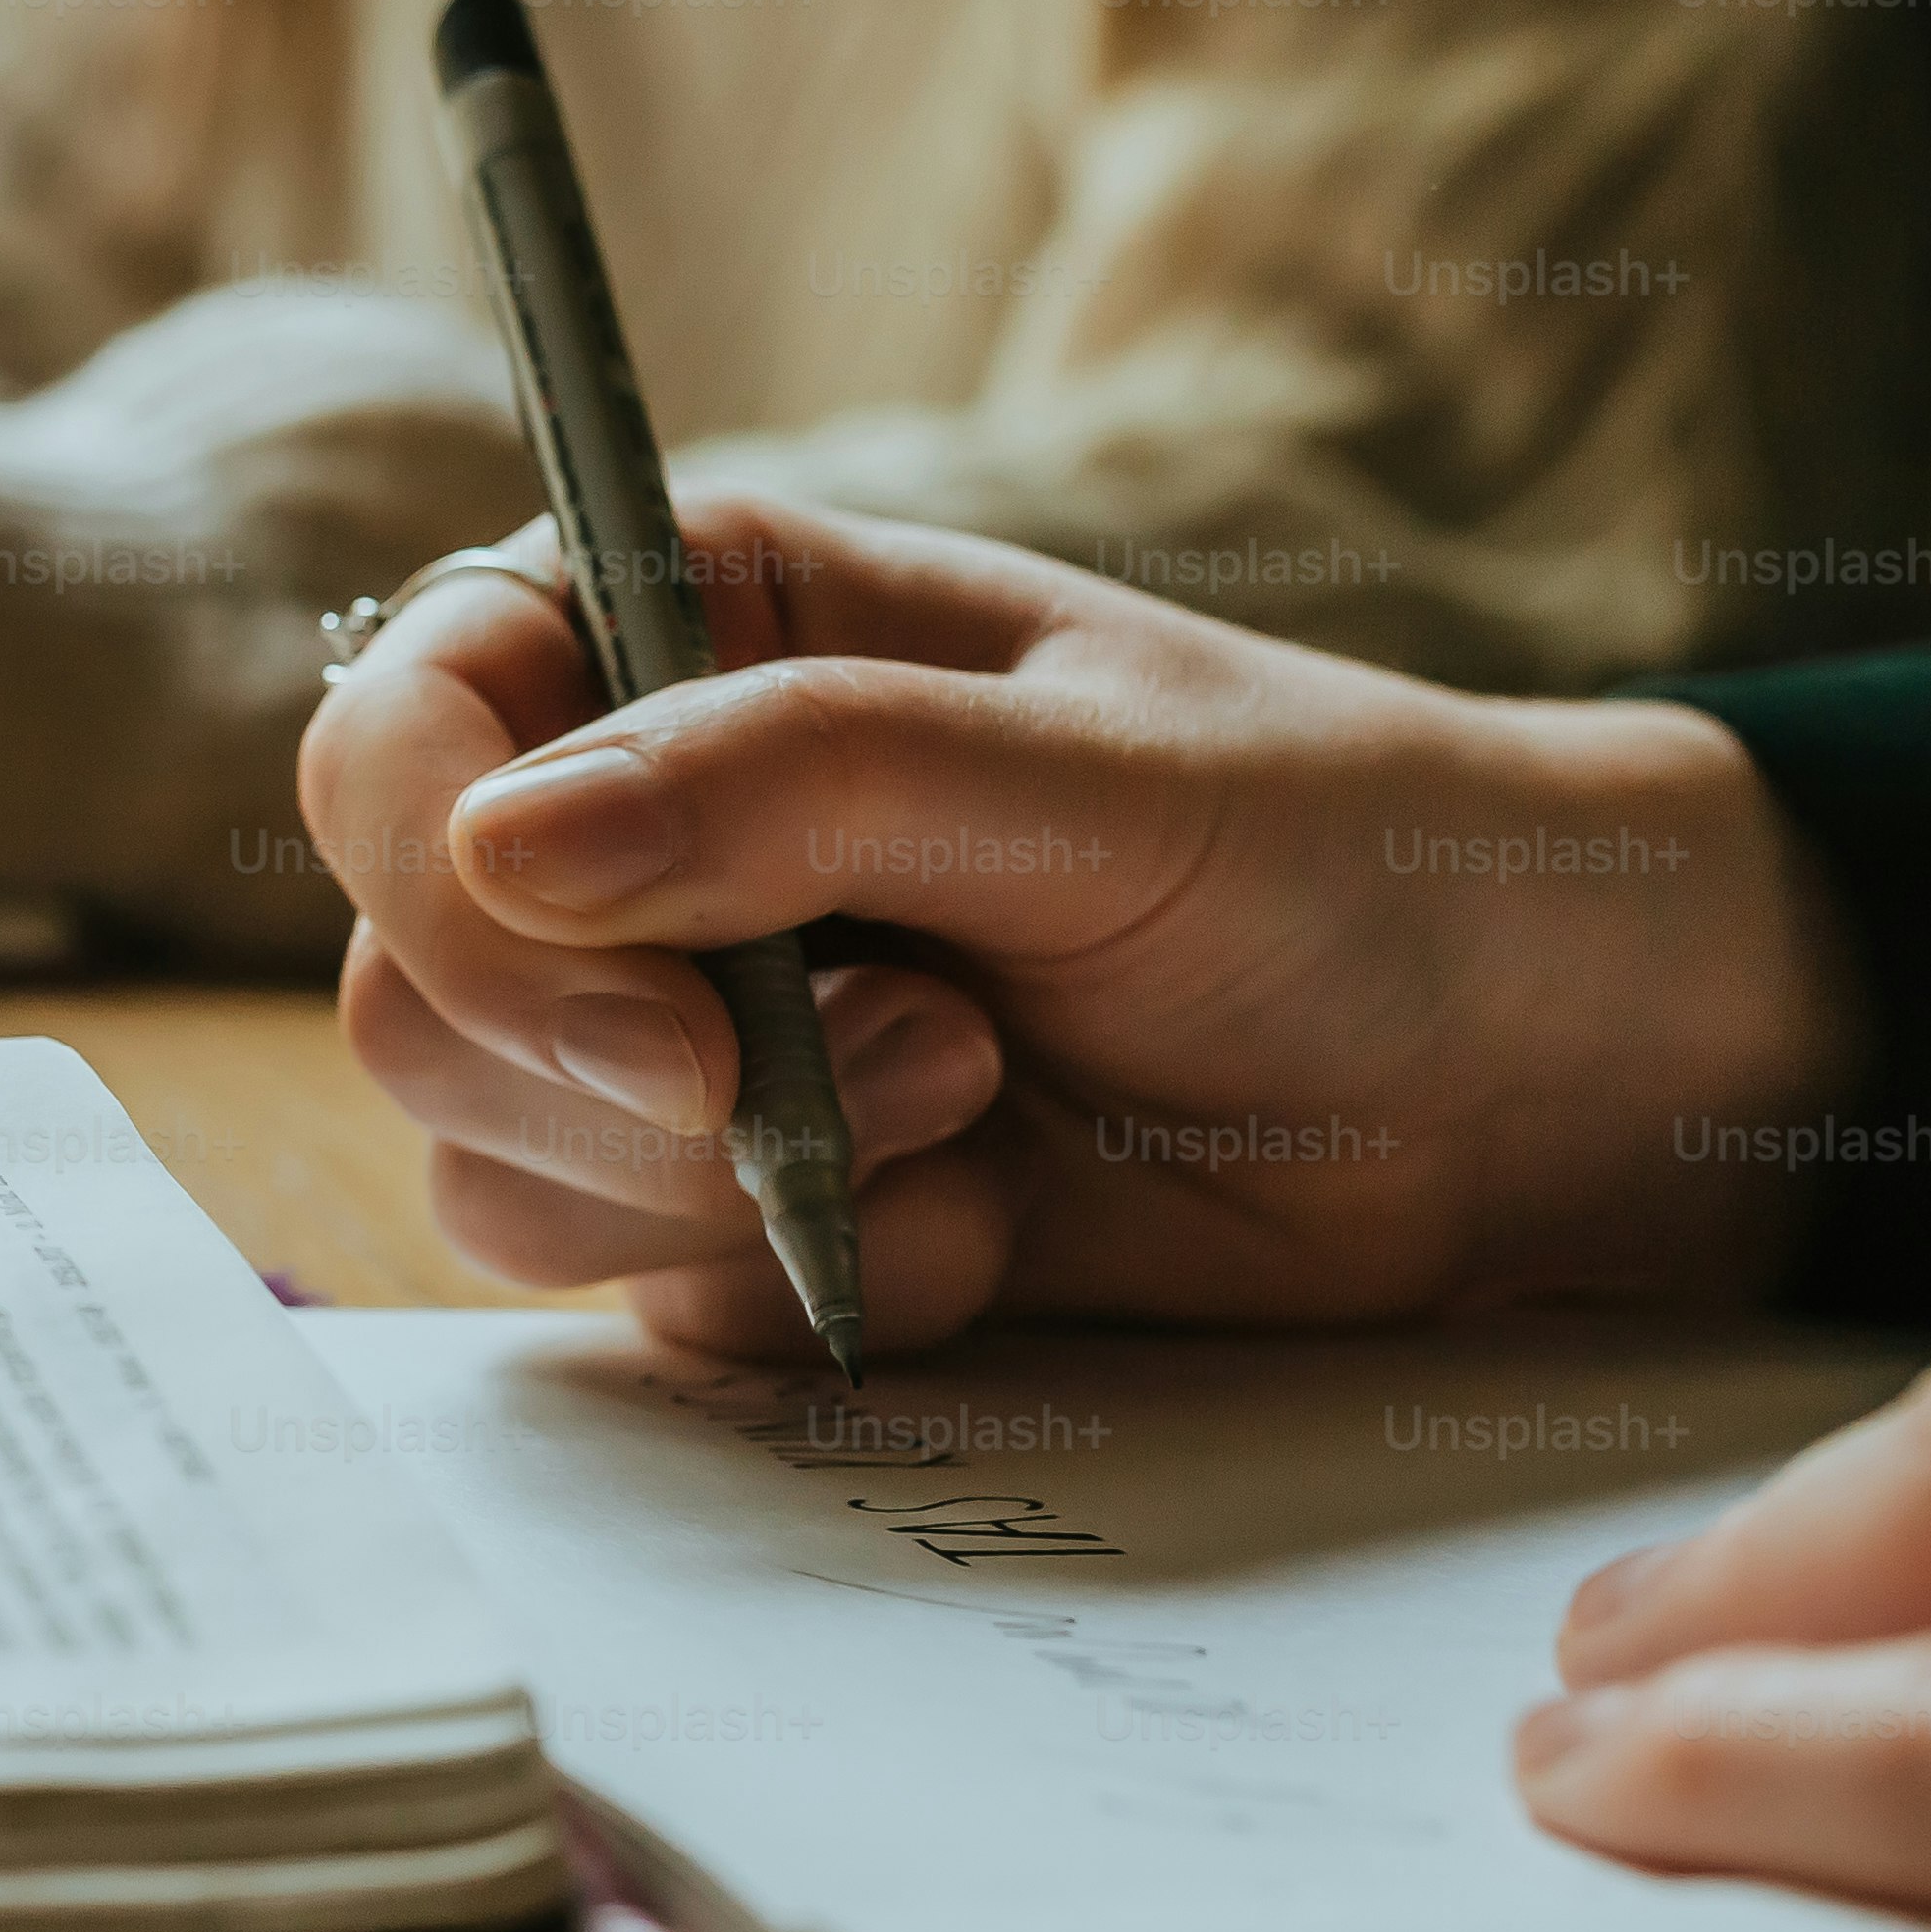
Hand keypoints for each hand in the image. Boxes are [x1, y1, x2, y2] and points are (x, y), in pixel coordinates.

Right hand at [292, 494, 1857, 1359]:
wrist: (1527, 1089)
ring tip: (979, 1115)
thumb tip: (499, 845)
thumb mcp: (1097, 776)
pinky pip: (639, 1299)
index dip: (453, 881)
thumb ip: (794, 783)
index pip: (403, 736)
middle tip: (899, 1066)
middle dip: (622, 1075)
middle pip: (415, 984)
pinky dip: (810, 1290)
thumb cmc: (1346, 853)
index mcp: (691, 631)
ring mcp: (681, 1034)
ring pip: (494, 1163)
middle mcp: (641, 829)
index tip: (659, 1021)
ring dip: (722, 1192)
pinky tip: (992, 1226)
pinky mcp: (747, 1213)